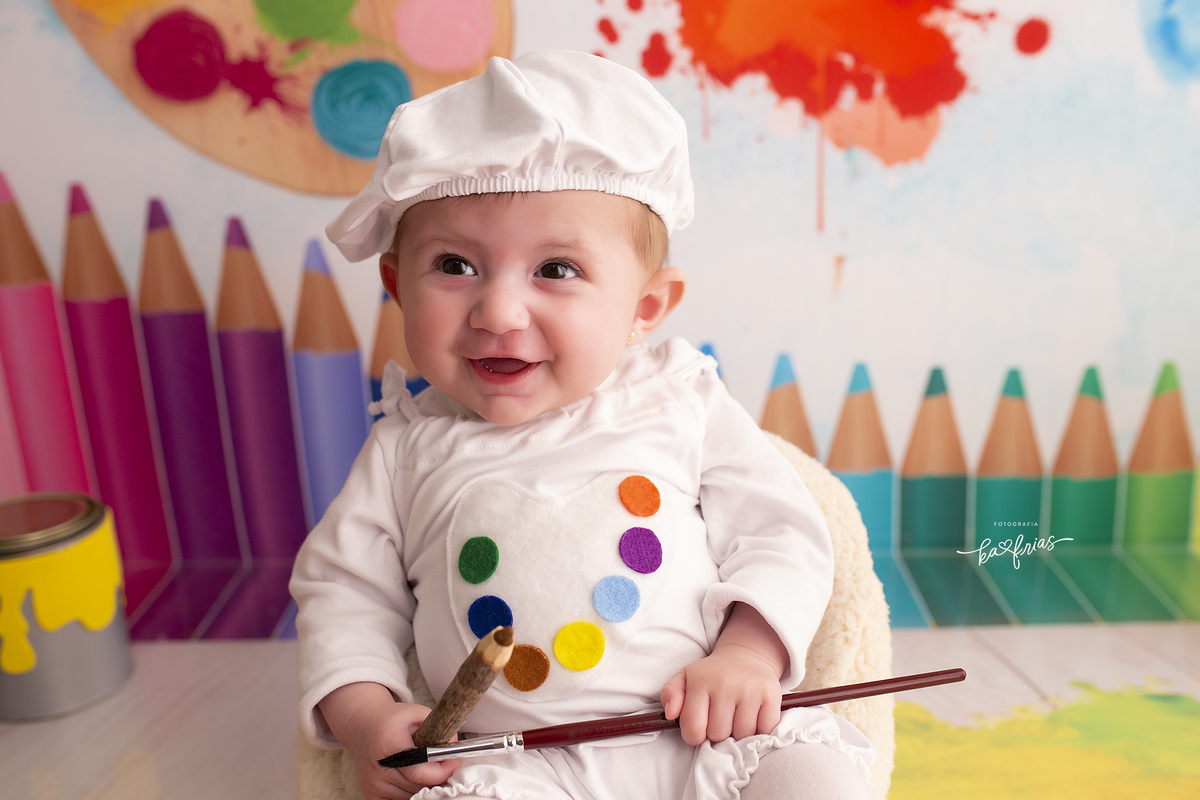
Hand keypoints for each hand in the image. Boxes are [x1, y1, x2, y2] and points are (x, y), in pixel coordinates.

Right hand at [319, 683, 460, 799]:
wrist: (364, 726)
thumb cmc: (393, 720)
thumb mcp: (417, 713)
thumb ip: (438, 729)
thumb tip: (454, 749)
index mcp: (389, 744)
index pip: (418, 770)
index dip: (441, 771)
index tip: (454, 763)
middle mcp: (378, 766)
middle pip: (417, 786)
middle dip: (436, 778)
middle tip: (445, 767)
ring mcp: (372, 782)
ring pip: (410, 796)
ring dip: (424, 788)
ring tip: (428, 770)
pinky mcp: (370, 792)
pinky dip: (411, 794)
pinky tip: (415, 781)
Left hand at [660, 603, 786, 745]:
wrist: (746, 657)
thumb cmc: (712, 675)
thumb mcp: (685, 678)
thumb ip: (671, 694)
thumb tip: (670, 713)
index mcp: (701, 681)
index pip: (694, 728)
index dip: (695, 736)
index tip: (700, 728)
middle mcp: (726, 684)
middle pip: (719, 734)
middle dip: (717, 733)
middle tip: (720, 720)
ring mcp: (750, 689)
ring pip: (742, 735)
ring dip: (739, 734)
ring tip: (735, 719)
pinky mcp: (771, 695)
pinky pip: (765, 730)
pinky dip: (760, 731)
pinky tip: (752, 719)